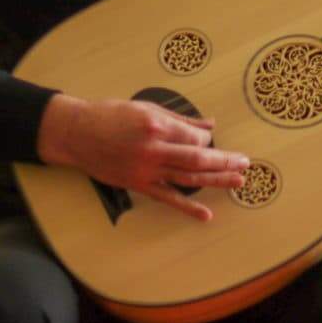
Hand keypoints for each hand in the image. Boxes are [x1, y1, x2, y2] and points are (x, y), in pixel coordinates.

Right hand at [37, 94, 248, 220]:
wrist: (77, 133)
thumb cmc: (111, 114)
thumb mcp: (146, 108)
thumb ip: (180, 118)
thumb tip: (209, 124)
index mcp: (156, 125)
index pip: (195, 137)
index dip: (207, 139)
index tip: (208, 138)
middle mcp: (154, 149)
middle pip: (198, 158)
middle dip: (225, 160)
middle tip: (245, 162)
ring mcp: (146, 170)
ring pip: (188, 178)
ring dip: (216, 180)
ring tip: (238, 181)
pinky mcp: (139, 185)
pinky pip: (168, 198)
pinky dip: (188, 207)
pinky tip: (206, 214)